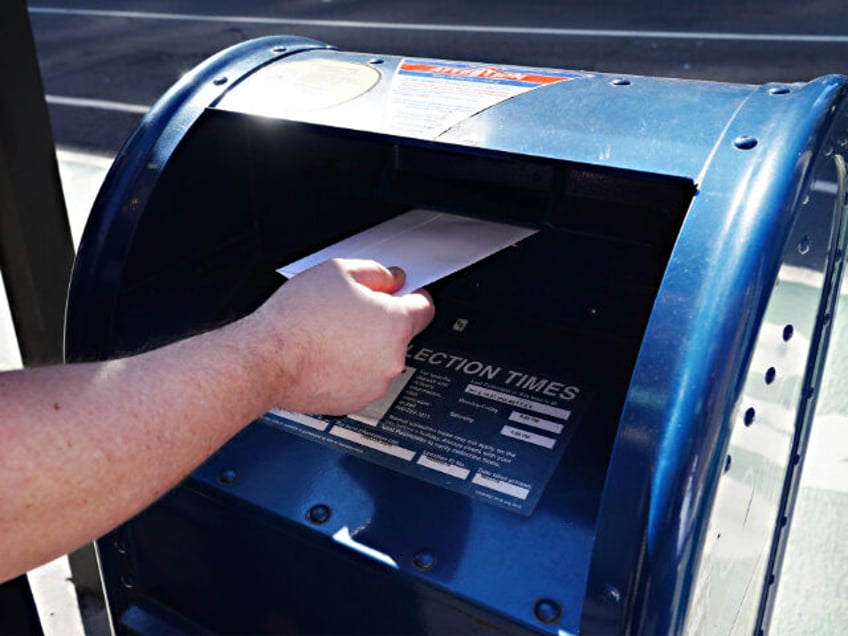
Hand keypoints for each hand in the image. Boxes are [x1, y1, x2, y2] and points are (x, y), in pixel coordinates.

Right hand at [250, 258, 433, 414]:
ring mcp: (375, 384)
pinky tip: (325, 355)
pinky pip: (361, 380)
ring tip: (330, 335)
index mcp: (396, 324)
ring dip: (364, 348)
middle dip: (380, 322)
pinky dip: (349, 370)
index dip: (413, 297)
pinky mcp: (355, 401)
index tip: (403, 295)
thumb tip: (392, 279)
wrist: (267, 359)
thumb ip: (377, 273)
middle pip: (400, 334)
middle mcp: (392, 358)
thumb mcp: (339, 271)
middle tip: (348, 312)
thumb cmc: (297, 319)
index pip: (425, 308)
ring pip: (379, 359)